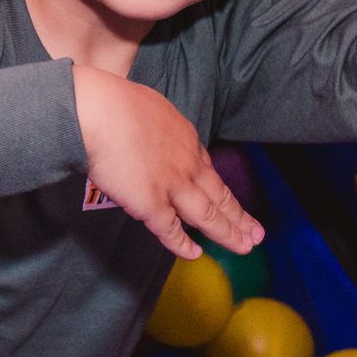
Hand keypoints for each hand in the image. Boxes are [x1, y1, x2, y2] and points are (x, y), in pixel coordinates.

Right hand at [73, 65, 262, 258]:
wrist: (99, 111)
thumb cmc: (114, 103)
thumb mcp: (152, 109)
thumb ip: (158, 129)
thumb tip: (151, 136)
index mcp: (186, 140)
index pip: (209, 171)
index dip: (222, 190)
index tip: (234, 203)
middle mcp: (187, 164)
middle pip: (219, 195)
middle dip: (239, 216)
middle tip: (257, 233)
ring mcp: (172, 186)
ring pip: (207, 215)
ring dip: (227, 232)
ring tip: (244, 246)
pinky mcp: (152, 204)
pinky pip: (170, 230)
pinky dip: (183, 245)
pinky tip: (195, 254)